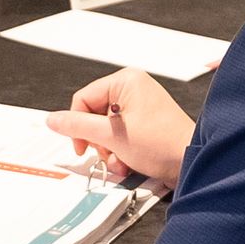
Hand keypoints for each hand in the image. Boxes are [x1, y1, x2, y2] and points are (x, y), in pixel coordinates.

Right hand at [45, 69, 196, 186]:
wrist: (191, 161)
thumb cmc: (161, 144)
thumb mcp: (112, 136)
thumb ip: (78, 127)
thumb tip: (53, 120)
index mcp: (126, 81)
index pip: (84, 99)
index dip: (78, 125)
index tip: (81, 147)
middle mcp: (134, 88)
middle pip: (94, 115)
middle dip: (98, 141)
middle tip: (107, 153)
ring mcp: (141, 105)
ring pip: (106, 128)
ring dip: (109, 150)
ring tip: (121, 161)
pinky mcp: (146, 122)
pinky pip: (120, 134)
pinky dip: (120, 151)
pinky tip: (128, 162)